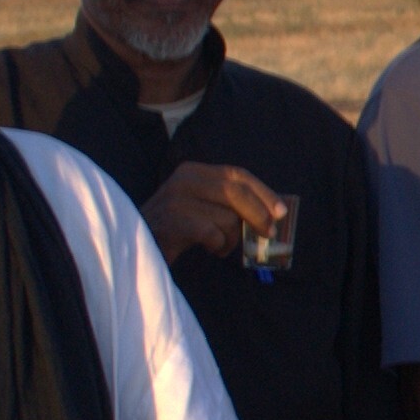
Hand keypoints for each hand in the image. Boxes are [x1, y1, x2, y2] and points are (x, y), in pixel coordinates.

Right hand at [141, 162, 285, 264]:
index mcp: (193, 170)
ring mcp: (176, 198)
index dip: (263, 192)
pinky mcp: (173, 220)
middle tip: (268, 234)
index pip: (237, 174)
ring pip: (227, 217)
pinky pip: (213, 234)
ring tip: (219, 245)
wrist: (137, 247)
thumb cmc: (177, 230)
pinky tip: (209, 248)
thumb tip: (273, 212)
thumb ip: (230, 203)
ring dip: (230, 238)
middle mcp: (184, 178)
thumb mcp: (203, 207)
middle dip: (258, 214)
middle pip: (236, 192)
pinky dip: (218, 246)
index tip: (281, 211)